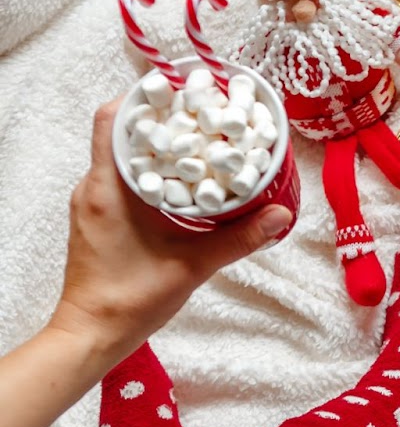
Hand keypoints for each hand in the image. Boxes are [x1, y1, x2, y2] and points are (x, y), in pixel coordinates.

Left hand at [48, 100, 292, 363]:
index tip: (181, 93)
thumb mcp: (193, 265)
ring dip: (158, 147)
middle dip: (162, 120)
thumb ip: (239, 237)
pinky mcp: (99, 218)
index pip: (113, 119)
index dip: (144, 98)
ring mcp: (93, 203)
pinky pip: (124, 179)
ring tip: (198, 144)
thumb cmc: (131, 298)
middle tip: (201, 115)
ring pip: (123, 156)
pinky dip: (152, 172)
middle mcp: (94, 187)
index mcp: (108, 187)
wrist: (92, 333)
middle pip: (121, 133)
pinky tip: (183, 183)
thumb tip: (281, 214)